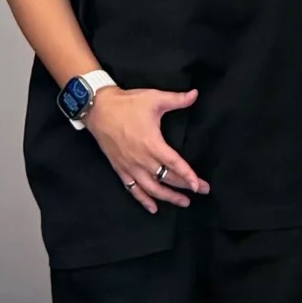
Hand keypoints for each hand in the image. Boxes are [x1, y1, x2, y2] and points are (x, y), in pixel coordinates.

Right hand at [84, 85, 209, 212]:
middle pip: (166, 179)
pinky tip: (153, 208)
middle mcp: (141, 159)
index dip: (188, 176)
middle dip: (186, 187)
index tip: (199, 186)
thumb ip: (177, 99)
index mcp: (152, 143)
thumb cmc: (127, 104)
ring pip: (152, 189)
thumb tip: (195, 94)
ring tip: (184, 202)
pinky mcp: (120, 169)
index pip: (174, 164)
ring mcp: (130, 166)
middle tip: (203, 191)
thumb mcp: (154, 98)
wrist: (98, 109)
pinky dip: (143, 200)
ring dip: (168, 197)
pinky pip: (133, 189)